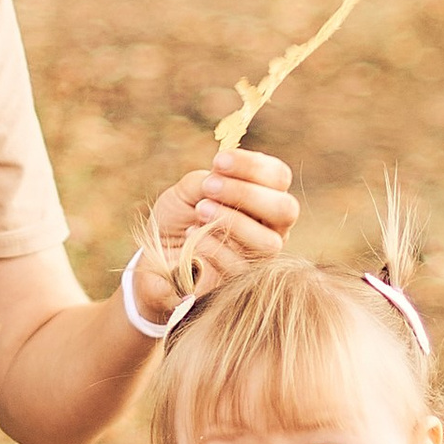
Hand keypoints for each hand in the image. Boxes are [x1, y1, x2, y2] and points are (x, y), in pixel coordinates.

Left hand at [131, 148, 297, 319]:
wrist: (157, 255)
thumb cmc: (179, 217)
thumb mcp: (187, 190)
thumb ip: (209, 179)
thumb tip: (223, 176)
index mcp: (264, 196)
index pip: (278, 176)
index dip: (253, 166)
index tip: (218, 161)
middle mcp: (272, 227)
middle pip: (286, 210)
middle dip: (247, 194)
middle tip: (209, 186)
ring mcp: (260, 257)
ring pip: (269, 242)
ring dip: (232, 221)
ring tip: (200, 210)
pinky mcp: (243, 282)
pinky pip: (241, 267)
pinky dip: (215, 246)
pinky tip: (192, 235)